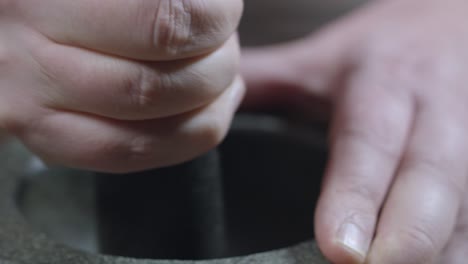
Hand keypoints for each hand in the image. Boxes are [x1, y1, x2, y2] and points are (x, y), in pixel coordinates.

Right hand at [0, 0, 243, 171]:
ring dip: (209, 109)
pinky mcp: (40, 135)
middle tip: (224, 44)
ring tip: (222, 80)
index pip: (166, 21)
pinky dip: (185, 141)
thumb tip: (213, 6)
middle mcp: (31, 51)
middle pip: (160, 83)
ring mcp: (31, 103)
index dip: (216, 19)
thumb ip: (147, 0)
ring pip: (147, 132)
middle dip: (218, 66)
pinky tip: (208, 114)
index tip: (225, 10)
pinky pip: (125, 156)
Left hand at [242, 0, 467, 262]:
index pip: (369, 143)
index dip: (356, 196)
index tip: (339, 248)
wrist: (458, 22)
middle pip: (431, 181)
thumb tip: (203, 99)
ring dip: (436, 253)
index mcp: (384, 85)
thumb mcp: (325, 56)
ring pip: (464, 209)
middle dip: (408, 238)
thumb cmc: (386, 49)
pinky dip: (454, 251)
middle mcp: (435, 114)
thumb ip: (267, 79)